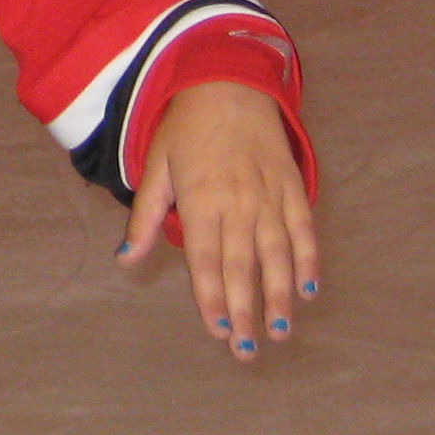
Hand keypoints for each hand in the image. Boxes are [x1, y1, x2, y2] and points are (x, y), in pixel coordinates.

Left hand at [119, 80, 318, 358]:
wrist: (227, 82)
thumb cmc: (185, 128)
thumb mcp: (157, 166)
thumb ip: (145, 216)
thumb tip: (125, 259)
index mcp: (199, 199)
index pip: (206, 260)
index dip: (211, 299)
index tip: (218, 333)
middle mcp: (236, 202)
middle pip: (241, 266)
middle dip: (245, 311)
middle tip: (248, 352)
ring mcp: (268, 195)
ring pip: (277, 254)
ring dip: (280, 295)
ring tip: (281, 331)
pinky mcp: (292, 186)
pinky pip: (303, 229)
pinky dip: (308, 260)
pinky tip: (309, 289)